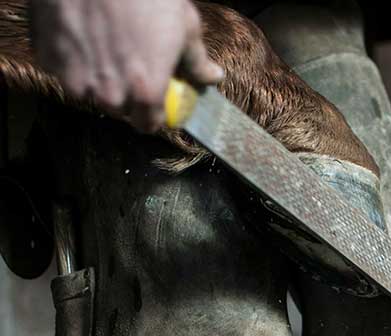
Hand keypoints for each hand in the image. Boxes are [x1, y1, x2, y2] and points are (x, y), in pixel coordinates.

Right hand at [29, 0, 223, 131]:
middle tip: (131, 65)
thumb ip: (197, 61)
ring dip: (97, 78)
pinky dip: (72, 58)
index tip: (155, 100)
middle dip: (126, 94)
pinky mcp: (49, 60)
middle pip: (118, 109)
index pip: (148, 125)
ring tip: (106, 45)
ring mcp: (75, 78)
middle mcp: (109, 94)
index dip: (152, 113)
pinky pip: (63, 69)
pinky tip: (83, 34)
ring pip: (88, 92)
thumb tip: (213, 77)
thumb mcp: (185, 26)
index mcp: (146, 92)